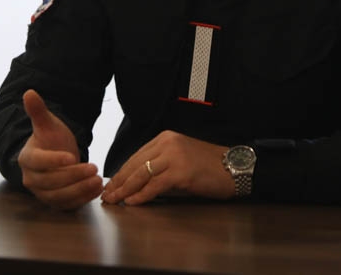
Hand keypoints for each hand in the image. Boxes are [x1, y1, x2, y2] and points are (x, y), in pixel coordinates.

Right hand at [18, 90, 102, 209]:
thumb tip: (29, 92)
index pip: (38, 162)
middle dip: (73, 176)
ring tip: (98, 180)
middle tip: (93, 168)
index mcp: (27, 159)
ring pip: (60, 196)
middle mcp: (31, 179)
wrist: (54, 155)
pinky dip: (83, 199)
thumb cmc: (50, 139)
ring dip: (80, 190)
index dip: (54, 161)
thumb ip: (38, 111)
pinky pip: (68, 205)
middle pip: (51, 182)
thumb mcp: (47, 124)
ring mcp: (42, 194)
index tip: (72, 157)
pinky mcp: (55, 202)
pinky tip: (97, 189)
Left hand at [100, 131, 232, 205]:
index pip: (136, 156)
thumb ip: (160, 163)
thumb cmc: (209, 165)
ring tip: (115, 201)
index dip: (121, 172)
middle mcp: (168, 143)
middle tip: (107, 195)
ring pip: (141, 175)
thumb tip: (136, 180)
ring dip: (125, 190)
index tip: (111, 185)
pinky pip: (155, 185)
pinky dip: (142, 195)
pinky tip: (133, 202)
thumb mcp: (181, 157)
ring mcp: (174, 156)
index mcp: (166, 138)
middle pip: (135, 165)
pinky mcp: (181, 172)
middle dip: (118, 182)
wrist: (233, 167)